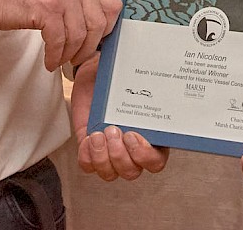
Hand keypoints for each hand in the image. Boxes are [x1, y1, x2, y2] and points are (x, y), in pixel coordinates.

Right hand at [0, 0, 122, 70]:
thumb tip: (100, 28)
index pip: (113, 4)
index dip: (108, 27)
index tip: (98, 41)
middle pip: (99, 23)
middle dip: (90, 46)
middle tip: (79, 57)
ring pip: (80, 35)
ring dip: (71, 54)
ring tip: (62, 60)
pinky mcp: (46, 9)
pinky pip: (60, 41)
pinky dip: (56, 56)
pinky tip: (50, 61)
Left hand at [69, 59, 168, 180]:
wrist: (95, 76)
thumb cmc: (118, 78)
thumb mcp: (131, 78)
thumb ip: (142, 80)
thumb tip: (152, 68)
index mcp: (150, 136)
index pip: (155, 162)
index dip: (145, 156)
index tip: (133, 134)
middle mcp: (131, 150)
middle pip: (131, 172)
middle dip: (120, 156)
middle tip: (113, 130)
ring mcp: (110, 152)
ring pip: (110, 173)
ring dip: (103, 157)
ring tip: (98, 134)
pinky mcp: (90, 150)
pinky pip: (88, 166)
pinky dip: (87, 155)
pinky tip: (88, 138)